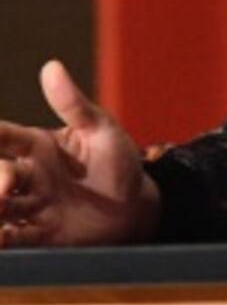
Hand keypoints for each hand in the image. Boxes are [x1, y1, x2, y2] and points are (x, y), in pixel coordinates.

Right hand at [0, 61, 160, 247]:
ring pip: (1, 207)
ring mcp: (32, 206)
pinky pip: (17, 237)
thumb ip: (73, 104)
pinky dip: (6, 238)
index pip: (4, 137)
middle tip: (6, 182)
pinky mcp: (41, 234)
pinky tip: (2, 237)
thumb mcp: (100, 129)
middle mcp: (28, 176)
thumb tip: (52, 66)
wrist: (136, 206)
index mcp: (37, 146)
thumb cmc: (119, 161)